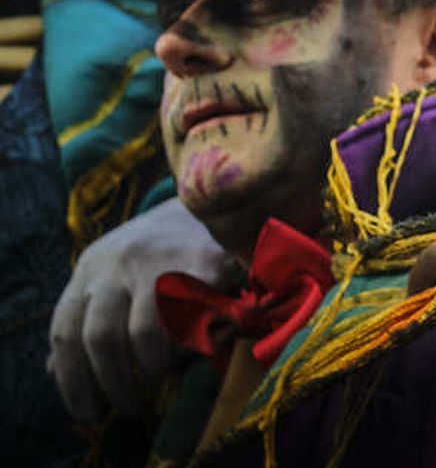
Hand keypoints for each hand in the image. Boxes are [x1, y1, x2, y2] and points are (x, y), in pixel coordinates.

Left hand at [48, 196, 233, 420]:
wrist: (207, 195)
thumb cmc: (150, 253)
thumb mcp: (106, 276)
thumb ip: (82, 319)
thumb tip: (54, 370)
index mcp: (89, 271)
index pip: (66, 332)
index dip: (72, 381)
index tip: (87, 413)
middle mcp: (119, 264)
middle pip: (102, 336)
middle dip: (113, 383)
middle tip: (128, 408)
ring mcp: (162, 261)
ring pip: (147, 332)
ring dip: (152, 368)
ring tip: (159, 381)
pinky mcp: (206, 263)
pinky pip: (195, 319)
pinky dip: (193, 344)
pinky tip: (195, 350)